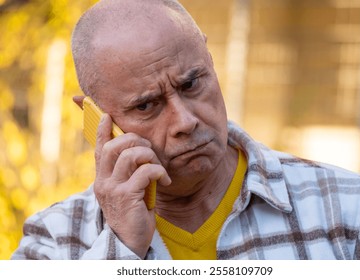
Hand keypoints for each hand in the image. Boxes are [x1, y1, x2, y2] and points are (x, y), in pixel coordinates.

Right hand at [94, 113, 170, 258]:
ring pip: (130, 155)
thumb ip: (127, 173)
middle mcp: (102, 181)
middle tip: (150, 150)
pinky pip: (145, 171)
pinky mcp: (126, 196)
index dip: (102, 130)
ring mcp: (112, 188)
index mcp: (102, 178)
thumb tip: (139, 153)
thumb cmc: (133, 214)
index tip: (106, 115)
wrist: (129, 242)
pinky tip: (165, 182)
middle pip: (114, 145)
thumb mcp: (127, 191)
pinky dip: (159, 172)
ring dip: (149, 155)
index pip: (100, 148)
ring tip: (158, 167)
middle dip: (136, 141)